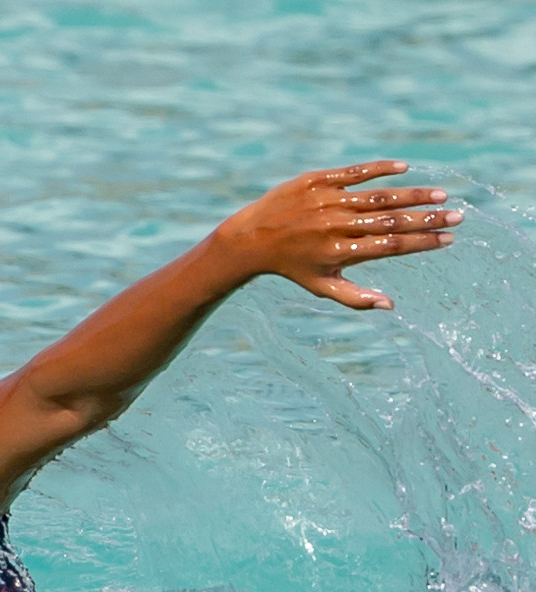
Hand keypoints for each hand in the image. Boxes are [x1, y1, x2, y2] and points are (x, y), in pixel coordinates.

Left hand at [213, 160, 459, 309]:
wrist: (251, 239)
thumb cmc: (292, 266)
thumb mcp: (321, 287)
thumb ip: (355, 297)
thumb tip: (390, 305)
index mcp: (340, 252)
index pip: (390, 247)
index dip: (421, 243)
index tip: (448, 239)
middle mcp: (335, 226)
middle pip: (390, 221)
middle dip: (427, 219)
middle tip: (457, 215)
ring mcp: (326, 201)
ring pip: (377, 195)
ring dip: (411, 194)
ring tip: (439, 195)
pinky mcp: (316, 181)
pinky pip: (354, 172)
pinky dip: (379, 169)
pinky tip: (404, 169)